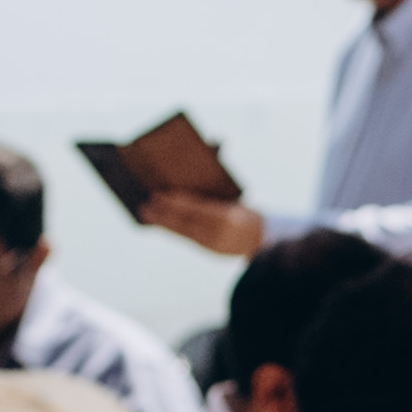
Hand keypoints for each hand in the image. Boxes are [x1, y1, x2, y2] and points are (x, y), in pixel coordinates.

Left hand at [141, 192, 268, 257]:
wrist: (265, 239)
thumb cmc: (245, 213)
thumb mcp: (234, 199)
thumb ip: (215, 187)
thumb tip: (202, 161)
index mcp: (229, 216)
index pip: (197, 208)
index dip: (177, 202)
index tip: (159, 195)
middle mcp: (221, 232)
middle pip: (187, 222)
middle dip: (165, 214)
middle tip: (146, 206)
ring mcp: (216, 244)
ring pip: (185, 232)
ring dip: (164, 224)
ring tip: (148, 215)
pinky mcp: (211, 251)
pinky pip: (188, 239)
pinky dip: (174, 231)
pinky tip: (162, 225)